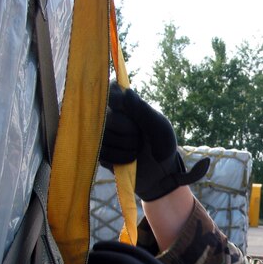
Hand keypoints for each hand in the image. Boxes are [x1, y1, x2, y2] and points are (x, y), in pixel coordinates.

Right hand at [100, 81, 209, 200]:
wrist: (162, 172)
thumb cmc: (162, 144)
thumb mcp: (159, 126)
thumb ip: (143, 110)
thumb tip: (126, 92)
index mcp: (125, 103)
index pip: (110, 91)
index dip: (116, 99)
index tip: (127, 109)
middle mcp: (110, 115)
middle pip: (107, 117)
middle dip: (128, 130)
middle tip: (139, 135)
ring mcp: (102, 135)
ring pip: (103, 136)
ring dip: (126, 145)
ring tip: (137, 149)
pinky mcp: (99, 153)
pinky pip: (103, 153)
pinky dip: (121, 158)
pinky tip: (131, 159)